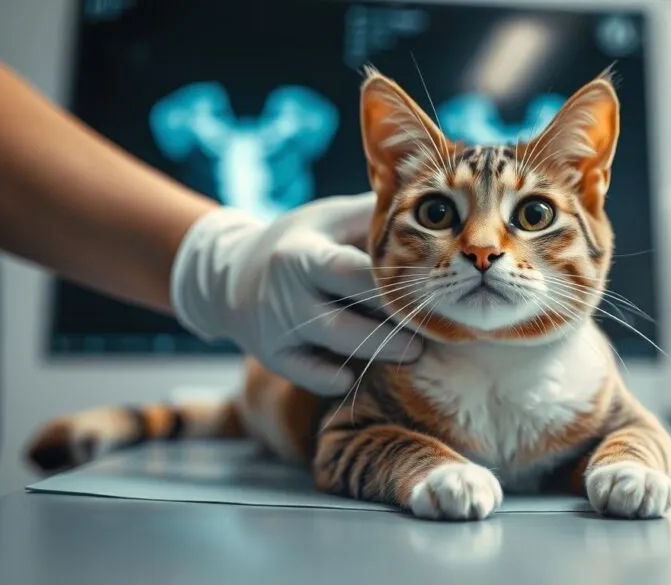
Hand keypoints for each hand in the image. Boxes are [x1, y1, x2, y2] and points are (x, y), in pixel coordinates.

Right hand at [170, 192, 422, 395]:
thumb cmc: (300, 242)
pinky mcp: (275, 357)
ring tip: (416, 350)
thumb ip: (373, 217)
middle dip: (394, 322)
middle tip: (439, 326)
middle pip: (348, 313)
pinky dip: (339, 379)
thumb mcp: (328, 218)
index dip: (392, 283)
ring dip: (380, 350)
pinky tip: (363, 372)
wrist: (232, 275)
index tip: (432, 288)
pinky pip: (313, 376)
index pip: (350, 271)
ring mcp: (278, 329)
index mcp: (302, 254)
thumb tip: (435, 210)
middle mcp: (287, 293)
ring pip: (337, 346)